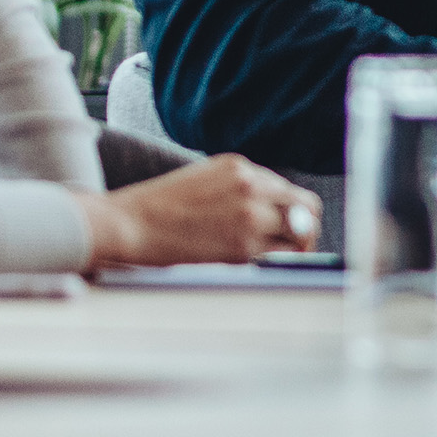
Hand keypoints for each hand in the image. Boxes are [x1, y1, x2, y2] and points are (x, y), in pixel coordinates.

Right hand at [78, 153, 318, 267]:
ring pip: (298, 236)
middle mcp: (253, 188)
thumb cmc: (160, 206)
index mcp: (243, 169)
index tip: (293, 227)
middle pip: (306, 211)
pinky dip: (277, 263)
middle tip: (300, 247)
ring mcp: (250, 217)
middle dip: (307, 230)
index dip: (296, 213)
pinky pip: (277, 257)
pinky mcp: (241, 248)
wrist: (129, 224)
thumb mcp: (207, 178)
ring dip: (295, 249)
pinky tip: (264, 268)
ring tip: (282, 261)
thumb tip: (274, 210)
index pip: (291, 192)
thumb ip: (242, 188)